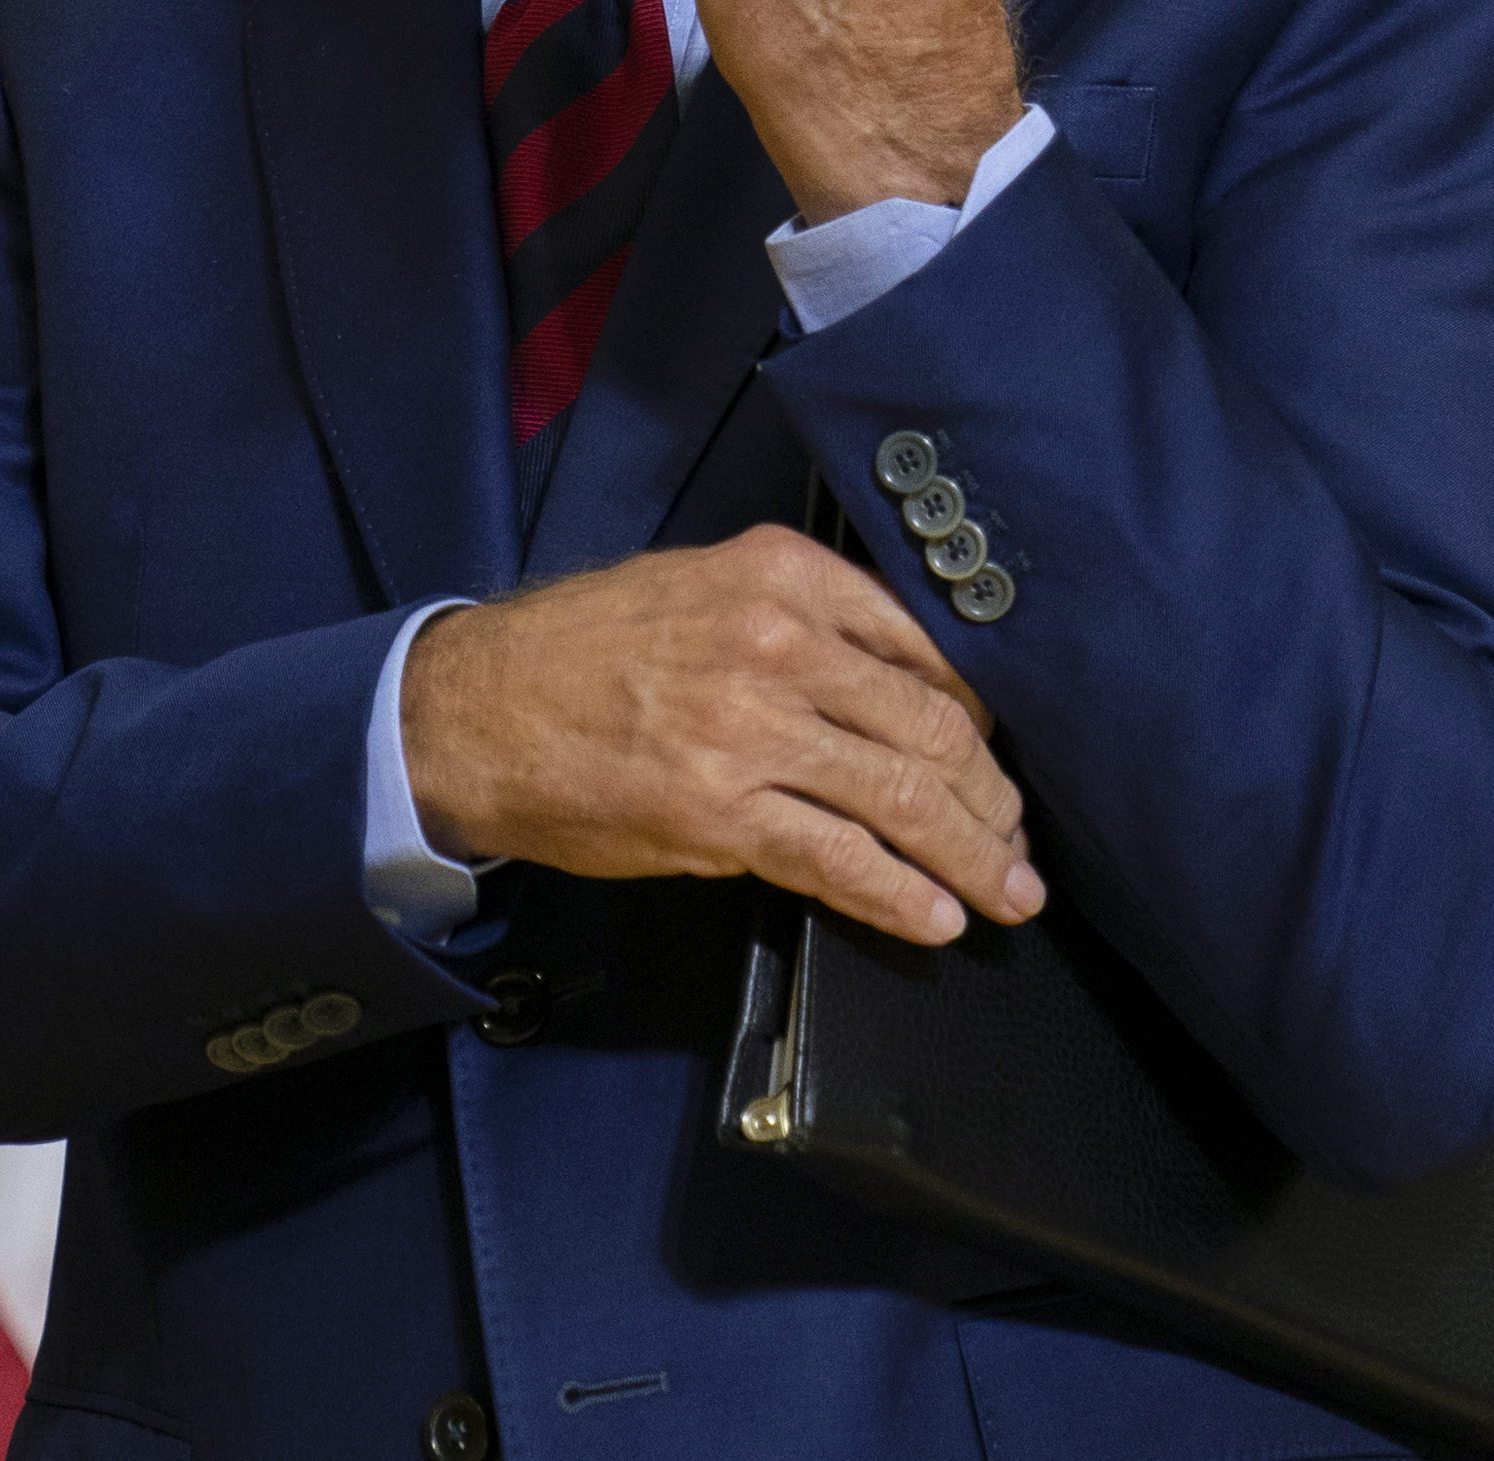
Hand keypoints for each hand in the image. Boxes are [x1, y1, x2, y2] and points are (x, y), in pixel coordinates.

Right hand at [400, 524, 1044, 944]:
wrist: (472, 710)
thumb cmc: (589, 650)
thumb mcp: (708, 586)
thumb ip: (810, 620)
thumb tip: (910, 682)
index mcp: (786, 577)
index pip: (927, 649)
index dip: (983, 716)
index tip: (1001, 757)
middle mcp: (779, 645)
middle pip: (933, 728)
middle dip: (993, 796)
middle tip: (1020, 837)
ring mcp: (750, 733)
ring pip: (902, 799)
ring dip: (972, 857)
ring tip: (1008, 891)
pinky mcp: (719, 815)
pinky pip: (837, 860)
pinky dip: (899, 895)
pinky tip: (937, 916)